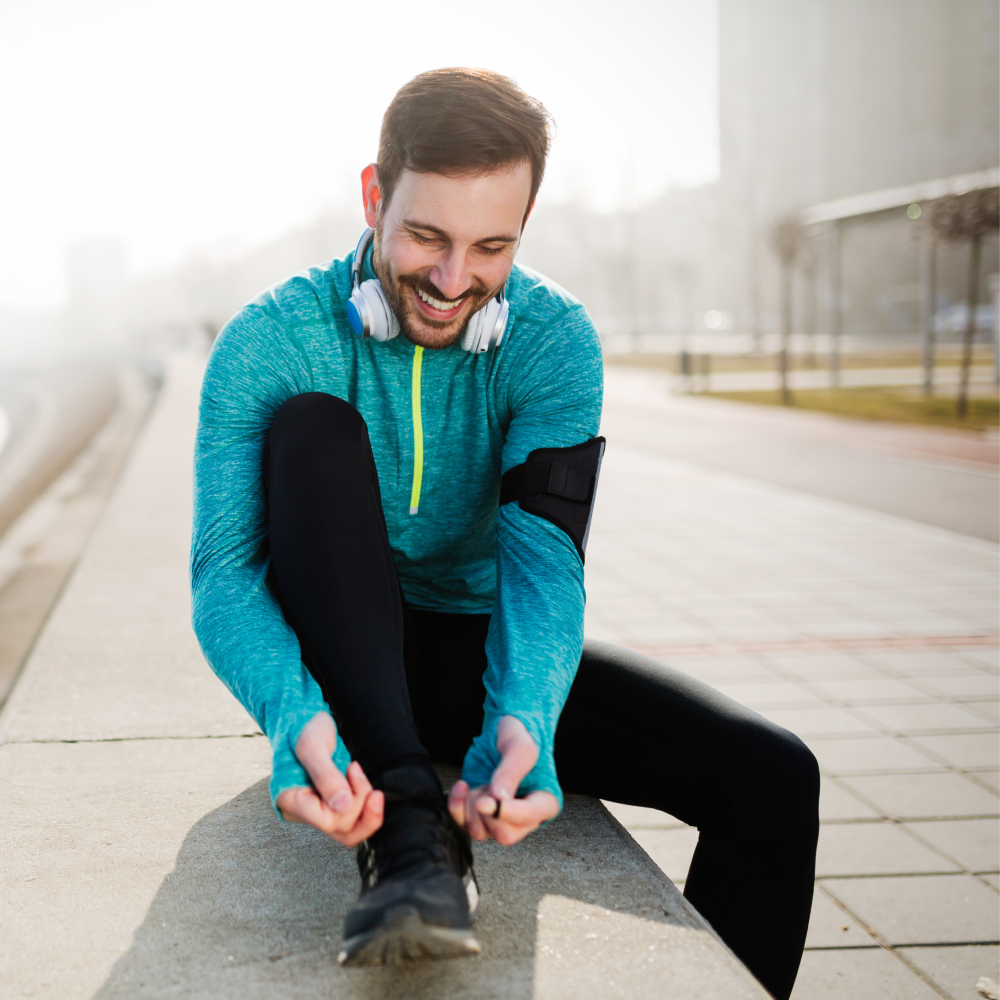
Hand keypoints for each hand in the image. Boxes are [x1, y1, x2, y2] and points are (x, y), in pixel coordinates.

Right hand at [274, 712, 383, 846]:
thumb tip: (342, 806)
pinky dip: (364, 799)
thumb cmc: (304, 730)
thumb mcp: (313, 747)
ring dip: (365, 803)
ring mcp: (319, 809)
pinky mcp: (332, 804)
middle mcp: (305, 811)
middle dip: (360, 801)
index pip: (326, 820)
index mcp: (292, 800)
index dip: (347, 802)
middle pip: (342, 829)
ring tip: (358, 773)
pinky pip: (353, 817)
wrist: (306, 721)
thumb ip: (326, 776)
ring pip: (351, 828)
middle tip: (356, 770)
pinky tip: (359, 778)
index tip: (353, 769)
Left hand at [448, 715, 558, 845]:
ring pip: (480, 832)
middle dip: (488, 809)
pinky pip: (462, 825)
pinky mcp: (478, 816)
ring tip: (483, 783)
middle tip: (488, 784)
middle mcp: (524, 817)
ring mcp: (499, 818)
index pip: (528, 818)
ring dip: (473, 805)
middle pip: (504, 834)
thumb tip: (499, 800)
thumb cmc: (519, 736)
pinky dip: (456, 806)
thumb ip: (510, 773)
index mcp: (544, 802)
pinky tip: (462, 786)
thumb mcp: (520, 747)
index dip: (506, 812)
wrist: (502, 730)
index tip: (487, 801)